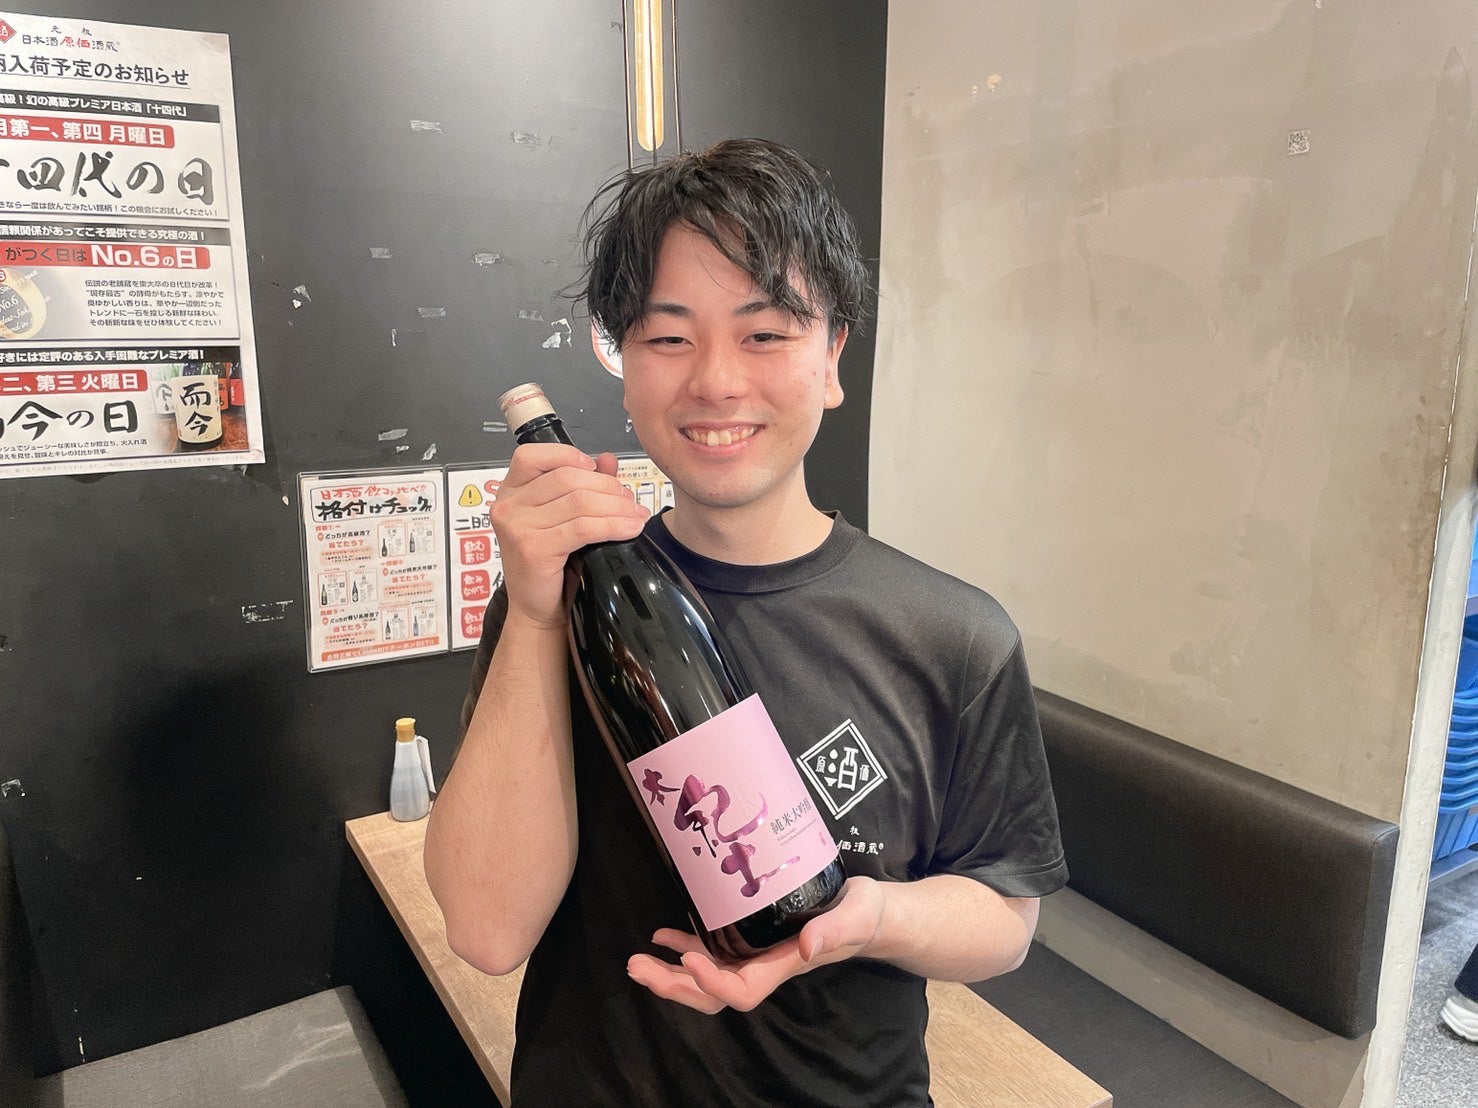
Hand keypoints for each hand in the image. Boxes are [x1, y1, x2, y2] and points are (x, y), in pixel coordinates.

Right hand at [490, 444, 648, 627]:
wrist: (535, 608)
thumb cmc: (548, 563)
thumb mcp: (561, 518)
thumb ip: (582, 486)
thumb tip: (608, 460)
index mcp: (509, 491)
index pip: (532, 455)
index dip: (568, 455)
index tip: (595, 469)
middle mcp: (507, 505)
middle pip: (566, 478)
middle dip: (607, 487)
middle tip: (630, 501)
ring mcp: (517, 526)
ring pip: (579, 501)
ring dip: (616, 507)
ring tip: (636, 515)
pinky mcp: (532, 547)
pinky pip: (582, 528)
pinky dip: (612, 525)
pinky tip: (629, 529)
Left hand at [625, 877, 885, 1013]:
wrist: (868, 912)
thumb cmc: (865, 913)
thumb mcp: (856, 914)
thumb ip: (835, 929)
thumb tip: (807, 945)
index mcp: (785, 965)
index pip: (742, 990)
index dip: (712, 982)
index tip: (689, 960)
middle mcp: (764, 967)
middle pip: (712, 993)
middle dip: (674, 985)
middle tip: (638, 968)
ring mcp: (755, 956)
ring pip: (706, 977)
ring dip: (670, 972)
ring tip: (638, 961)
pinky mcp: (750, 940)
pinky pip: (711, 954)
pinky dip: (683, 949)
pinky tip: (662, 938)